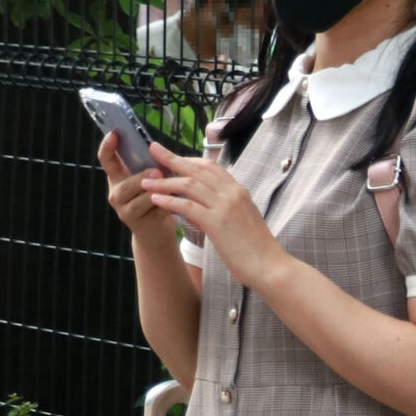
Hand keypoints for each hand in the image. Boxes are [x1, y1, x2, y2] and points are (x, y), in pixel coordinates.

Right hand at [97, 130, 176, 242]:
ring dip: (154, 192)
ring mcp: (124, 210)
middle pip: (124, 184)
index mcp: (117, 177)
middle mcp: (116, 193)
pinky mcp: (137, 223)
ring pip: (137, 201)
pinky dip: (164, 204)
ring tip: (168, 187)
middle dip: (141, 177)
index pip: (106, 160)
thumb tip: (157, 147)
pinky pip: (150, 212)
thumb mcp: (148, 179)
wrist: (155, 232)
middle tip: (158, 172)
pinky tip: (175, 200)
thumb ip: (148, 164)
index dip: (107, 146)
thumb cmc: (153, 198)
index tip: (114, 133)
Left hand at [141, 143, 291, 291]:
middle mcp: (232, 193)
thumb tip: (204, 208)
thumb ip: (225, 208)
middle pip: (196, 169)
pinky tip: (156, 200)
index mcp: (239, 191)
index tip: (173, 158)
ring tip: (146, 181)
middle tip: (152, 149)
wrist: (270, 266)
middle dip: (172, 158)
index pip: (210, 167)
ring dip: (164, 181)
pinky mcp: (217, 223)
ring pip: (189, 185)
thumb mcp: (243, 219)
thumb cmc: (256, 248)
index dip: (189, 160)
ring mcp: (225, 206)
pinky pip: (187, 206)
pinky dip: (169, 200)